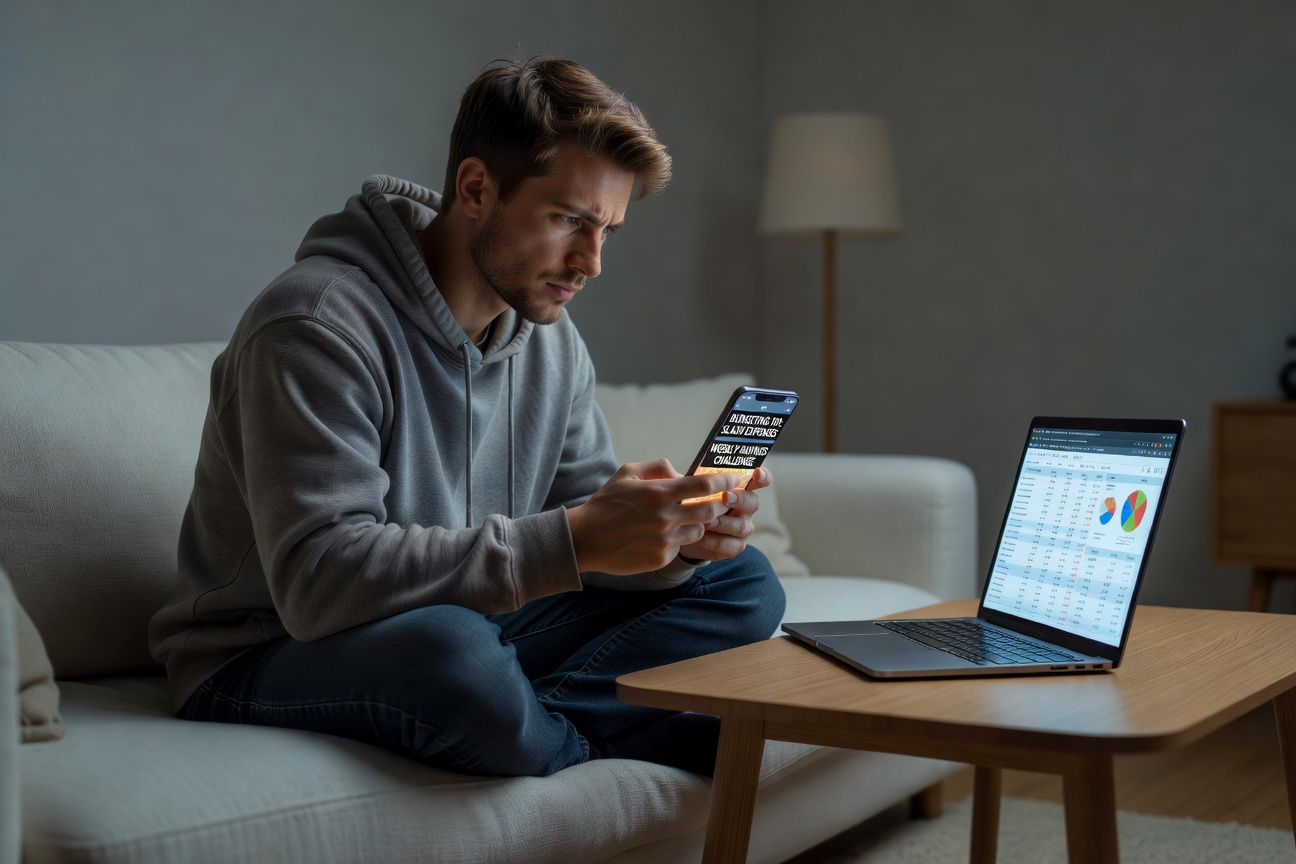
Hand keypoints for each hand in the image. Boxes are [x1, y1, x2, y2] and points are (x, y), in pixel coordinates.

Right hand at [566, 459, 741, 574]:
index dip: (724, 481)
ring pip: (698, 532)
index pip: (704, 486)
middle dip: (719, 504)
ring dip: (697, 524)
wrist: (584, 539)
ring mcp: (663, 541)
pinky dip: (677, 540)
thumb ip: (657, 468)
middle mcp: (664, 517)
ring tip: (682, 520)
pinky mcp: (660, 558)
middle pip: (710, 511)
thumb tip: (681, 472)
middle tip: (720, 500)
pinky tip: (659, 536)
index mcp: (658, 493)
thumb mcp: (627, 473)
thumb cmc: (606, 503)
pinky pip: (680, 547)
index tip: (734, 478)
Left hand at [678, 466, 766, 561]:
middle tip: (725, 497)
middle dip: (740, 499)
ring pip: (742, 526)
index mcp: (738, 488)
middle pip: (753, 503)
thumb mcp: (687, 488)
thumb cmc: (687, 502)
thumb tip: (679, 475)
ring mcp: (741, 528)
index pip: (759, 479)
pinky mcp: (732, 547)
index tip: (755, 472)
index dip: (762, 476)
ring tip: (705, 521)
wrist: (679, 531)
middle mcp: (744, 508)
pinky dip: (714, 542)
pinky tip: (699, 537)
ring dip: (723, 522)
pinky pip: (730, 546)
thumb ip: (689, 479)